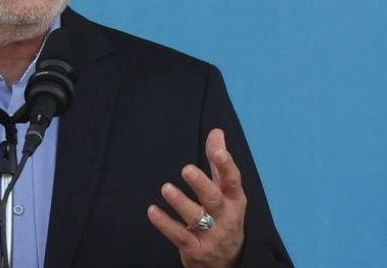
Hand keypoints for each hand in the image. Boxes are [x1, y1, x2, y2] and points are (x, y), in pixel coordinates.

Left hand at [147, 129, 246, 267]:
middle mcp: (225, 217)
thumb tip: (216, 132)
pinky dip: (165, 223)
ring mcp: (210, 235)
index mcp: (234, 200)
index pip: (232, 181)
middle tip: (186, 169)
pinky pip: (179, 235)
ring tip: (166, 188)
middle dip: (201, 184)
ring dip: (180, 203)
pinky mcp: (194, 249)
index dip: (226, 166)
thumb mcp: (225, 192)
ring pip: (196, 218)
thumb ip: (218, 163)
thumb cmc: (224, 217)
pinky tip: (152, 211)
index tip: (218, 151)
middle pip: (214, 199)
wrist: (225, 263)